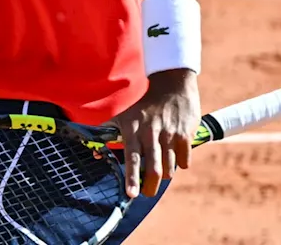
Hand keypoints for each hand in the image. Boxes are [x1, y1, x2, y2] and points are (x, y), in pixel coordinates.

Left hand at [110, 68, 200, 197]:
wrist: (172, 86)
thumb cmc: (143, 107)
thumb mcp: (124, 117)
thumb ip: (108, 134)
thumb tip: (95, 153)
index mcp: (133, 129)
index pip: (132, 157)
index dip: (132, 177)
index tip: (131, 194)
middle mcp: (151, 132)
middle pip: (154, 168)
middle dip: (151, 186)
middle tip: (147, 193)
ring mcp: (170, 134)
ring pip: (169, 167)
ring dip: (165, 173)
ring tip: (161, 168)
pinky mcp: (186, 134)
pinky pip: (184, 161)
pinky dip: (181, 163)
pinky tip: (176, 156)